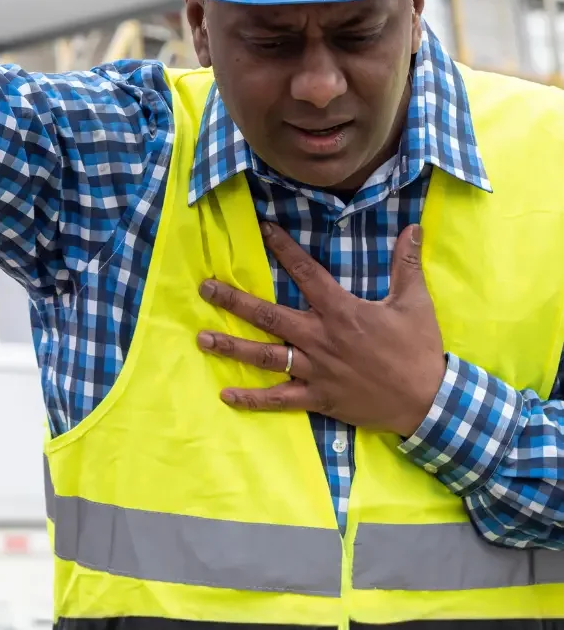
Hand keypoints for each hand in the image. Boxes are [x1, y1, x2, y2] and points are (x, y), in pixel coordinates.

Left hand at [197, 223, 446, 436]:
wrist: (428, 401)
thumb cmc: (420, 350)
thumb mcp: (415, 303)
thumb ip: (407, 264)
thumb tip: (413, 227)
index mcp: (341, 311)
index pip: (305, 272)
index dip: (283, 248)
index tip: (262, 229)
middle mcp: (320, 339)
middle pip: (268, 315)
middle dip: (234, 301)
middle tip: (205, 288)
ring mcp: (315, 370)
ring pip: (265, 357)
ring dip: (231, 346)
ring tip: (201, 338)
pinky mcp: (318, 398)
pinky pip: (279, 399)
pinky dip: (252, 399)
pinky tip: (226, 395)